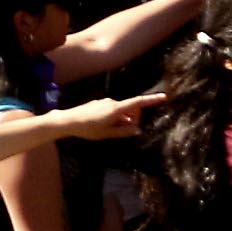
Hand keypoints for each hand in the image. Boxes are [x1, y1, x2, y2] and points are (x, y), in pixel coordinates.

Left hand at [46, 92, 166, 139]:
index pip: (138, 102)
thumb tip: (138, 129)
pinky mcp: (98, 104)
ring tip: (111, 131)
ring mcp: (104, 102)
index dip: (151, 100)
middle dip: (133, 118)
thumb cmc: (88, 128)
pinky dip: (115, 118)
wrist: (68, 120)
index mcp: (116, 108)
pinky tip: (104, 126)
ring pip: (121, 111)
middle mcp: (112, 102)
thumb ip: (124, 131)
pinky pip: (113, 110)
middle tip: (127, 131)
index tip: (163, 97)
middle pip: (131, 109)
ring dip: (123, 120)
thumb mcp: (108, 133)